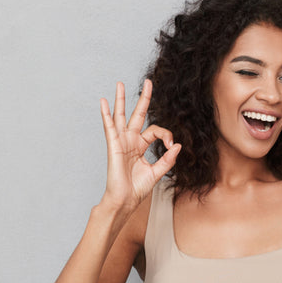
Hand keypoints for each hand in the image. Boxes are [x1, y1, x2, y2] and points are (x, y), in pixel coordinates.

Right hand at [99, 80, 180, 212]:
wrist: (125, 199)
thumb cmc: (138, 188)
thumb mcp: (158, 172)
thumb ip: (168, 159)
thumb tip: (178, 145)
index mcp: (141, 146)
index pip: (155, 131)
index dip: (166, 135)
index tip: (171, 146)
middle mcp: (130, 140)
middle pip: (138, 115)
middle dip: (144, 99)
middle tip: (148, 82)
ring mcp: (121, 141)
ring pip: (121, 116)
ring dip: (121, 100)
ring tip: (120, 84)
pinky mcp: (113, 145)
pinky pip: (109, 127)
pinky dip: (106, 114)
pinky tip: (103, 102)